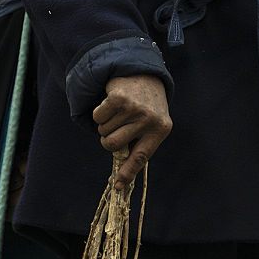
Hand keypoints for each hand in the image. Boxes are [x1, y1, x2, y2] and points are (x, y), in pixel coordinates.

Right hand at [93, 74, 171, 189]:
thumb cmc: (146, 104)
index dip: (127, 173)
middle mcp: (149, 119)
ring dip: (105, 124)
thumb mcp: (152, 123)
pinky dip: (99, 112)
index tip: (118, 186)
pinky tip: (111, 103)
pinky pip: (98, 117)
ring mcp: (134, 108)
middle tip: (113, 130)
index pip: (141, 157)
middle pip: (114, 145)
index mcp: (160, 130)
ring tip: (117, 112)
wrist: (144, 72)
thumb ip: (139, 143)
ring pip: (104, 130)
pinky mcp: (119, 97)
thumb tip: (120, 175)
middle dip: (108, 140)